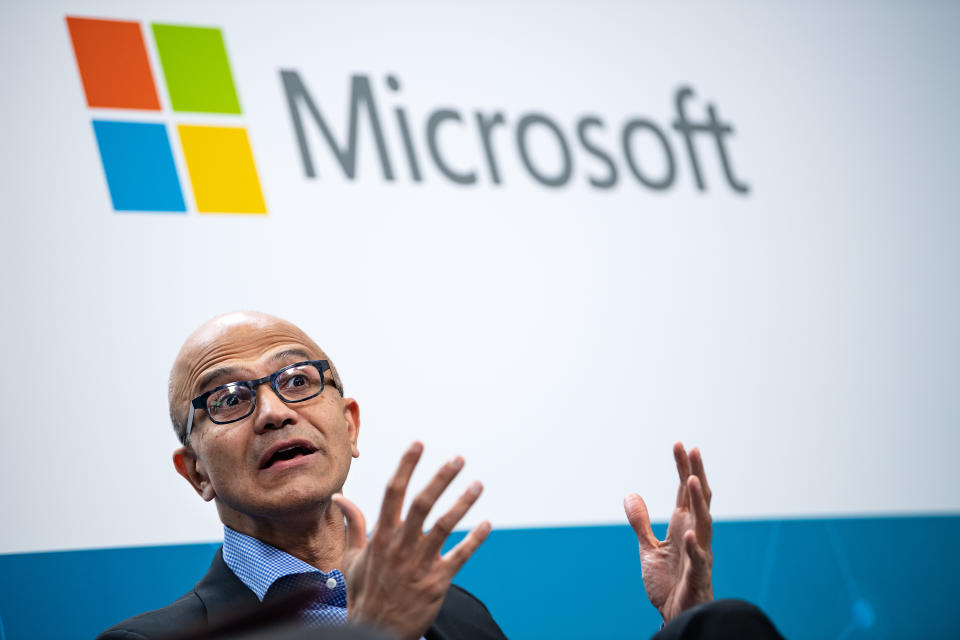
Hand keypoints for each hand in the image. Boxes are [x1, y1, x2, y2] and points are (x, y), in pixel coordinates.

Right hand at [332, 442, 490, 639]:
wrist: (375, 631)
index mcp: (381, 535)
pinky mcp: (437, 581)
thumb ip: (353, 524)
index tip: (418, 444)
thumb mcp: (352, 558)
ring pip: (444, 526)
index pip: (394, 492)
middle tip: (458, 459)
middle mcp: (401, 545)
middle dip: (441, 478)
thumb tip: (341, 497)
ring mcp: (420, 563)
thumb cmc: (364, 593)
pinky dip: (474, 540)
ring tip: (478, 485)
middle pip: (423, 503)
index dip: (407, 466)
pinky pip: (460, 556)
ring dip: (462, 503)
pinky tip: (486, 524)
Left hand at [623, 442, 713, 622]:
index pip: (684, 492)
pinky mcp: (697, 576)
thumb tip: (630, 494)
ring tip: (691, 480)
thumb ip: (641, 523)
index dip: (683, 468)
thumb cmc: (669, 584)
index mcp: (683, 527)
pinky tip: (688, 535)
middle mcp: (694, 535)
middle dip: (695, 474)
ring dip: (697, 502)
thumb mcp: (649, 549)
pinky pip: (697, 560)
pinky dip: (693, 547)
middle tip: (692, 449)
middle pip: (698, 499)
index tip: (679, 444)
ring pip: (703, 523)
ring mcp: (698, 554)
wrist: (677, 617)